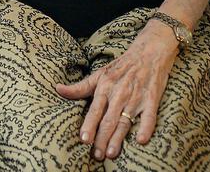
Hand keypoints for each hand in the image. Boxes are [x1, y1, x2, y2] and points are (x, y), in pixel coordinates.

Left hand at [55, 21, 177, 160]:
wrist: (148, 52)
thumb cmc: (121, 66)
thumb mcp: (99, 74)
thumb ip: (80, 87)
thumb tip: (57, 89)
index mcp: (105, 88)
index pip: (95, 110)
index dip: (89, 125)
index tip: (84, 140)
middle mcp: (119, 94)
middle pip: (109, 120)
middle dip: (102, 138)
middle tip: (96, 156)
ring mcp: (136, 97)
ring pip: (125, 121)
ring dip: (118, 138)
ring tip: (111, 153)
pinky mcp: (152, 99)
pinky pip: (149, 116)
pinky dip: (146, 127)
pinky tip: (141, 140)